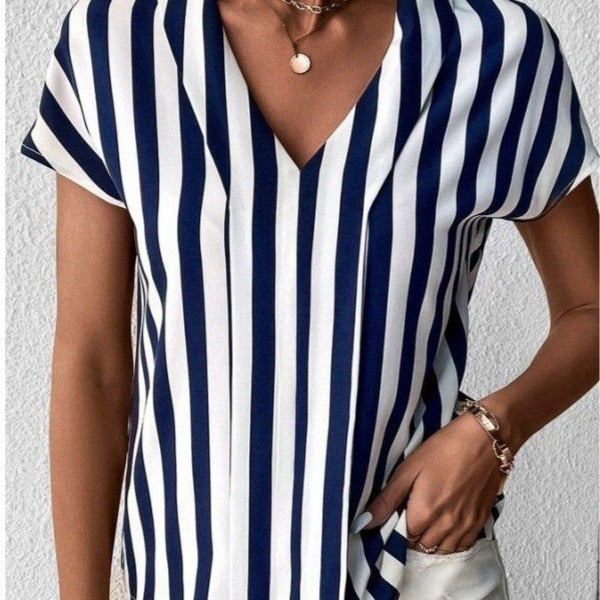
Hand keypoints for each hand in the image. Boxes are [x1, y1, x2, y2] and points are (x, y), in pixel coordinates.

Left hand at [350, 409, 507, 553]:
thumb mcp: (409, 469)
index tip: (393, 516)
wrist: (484, 440)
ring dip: (430, 542)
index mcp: (424, 513)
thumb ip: (387, 499)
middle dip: (411, 536)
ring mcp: (465, 526)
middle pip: (421, 547)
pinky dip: (450, 542)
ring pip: (442, 551)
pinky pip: (462, 545)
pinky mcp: (480, 521)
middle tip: (408, 516)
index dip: (394, 530)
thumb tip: (365, 522)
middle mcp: (446, 526)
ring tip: (425, 521)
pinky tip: (444, 526)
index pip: (402, 540)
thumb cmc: (445, 448)